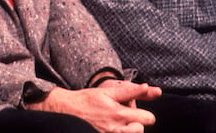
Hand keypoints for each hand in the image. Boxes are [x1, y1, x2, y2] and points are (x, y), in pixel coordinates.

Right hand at [28, 82, 159, 131]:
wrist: (67, 110)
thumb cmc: (88, 99)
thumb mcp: (108, 92)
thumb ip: (130, 91)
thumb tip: (147, 86)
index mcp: (120, 114)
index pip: (148, 119)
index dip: (145, 115)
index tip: (137, 112)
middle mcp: (117, 129)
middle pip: (141, 131)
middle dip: (136, 124)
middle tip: (125, 118)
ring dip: (129, 130)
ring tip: (118, 124)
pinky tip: (111, 128)